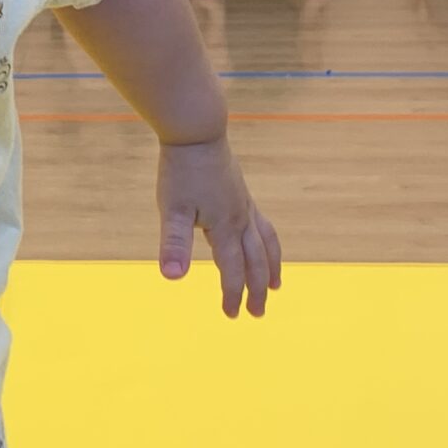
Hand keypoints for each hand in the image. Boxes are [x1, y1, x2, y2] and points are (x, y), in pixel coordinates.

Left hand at [157, 137, 280, 317]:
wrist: (196, 132)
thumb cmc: (182, 170)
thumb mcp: (172, 210)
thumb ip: (174, 244)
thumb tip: (172, 277)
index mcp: (226, 227)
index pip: (233, 270)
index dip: (232, 294)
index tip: (231, 315)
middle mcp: (241, 218)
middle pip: (255, 261)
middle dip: (256, 289)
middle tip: (257, 313)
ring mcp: (244, 204)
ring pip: (265, 242)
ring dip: (271, 266)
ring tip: (275, 285)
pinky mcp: (241, 193)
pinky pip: (262, 224)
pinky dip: (267, 242)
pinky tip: (258, 242)